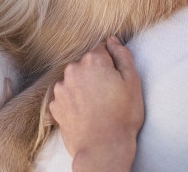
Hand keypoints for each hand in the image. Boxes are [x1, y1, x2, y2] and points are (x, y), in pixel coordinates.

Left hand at [49, 36, 143, 170]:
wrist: (103, 148)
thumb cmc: (122, 115)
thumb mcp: (132, 82)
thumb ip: (122, 55)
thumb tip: (112, 40)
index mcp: (93, 60)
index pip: (102, 51)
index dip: (111, 65)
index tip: (116, 80)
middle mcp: (73, 70)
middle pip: (86, 65)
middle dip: (95, 75)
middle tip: (108, 96)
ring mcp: (61, 88)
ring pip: (75, 80)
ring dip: (83, 88)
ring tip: (96, 107)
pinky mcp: (55, 105)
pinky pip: (66, 96)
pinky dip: (74, 102)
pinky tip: (85, 113)